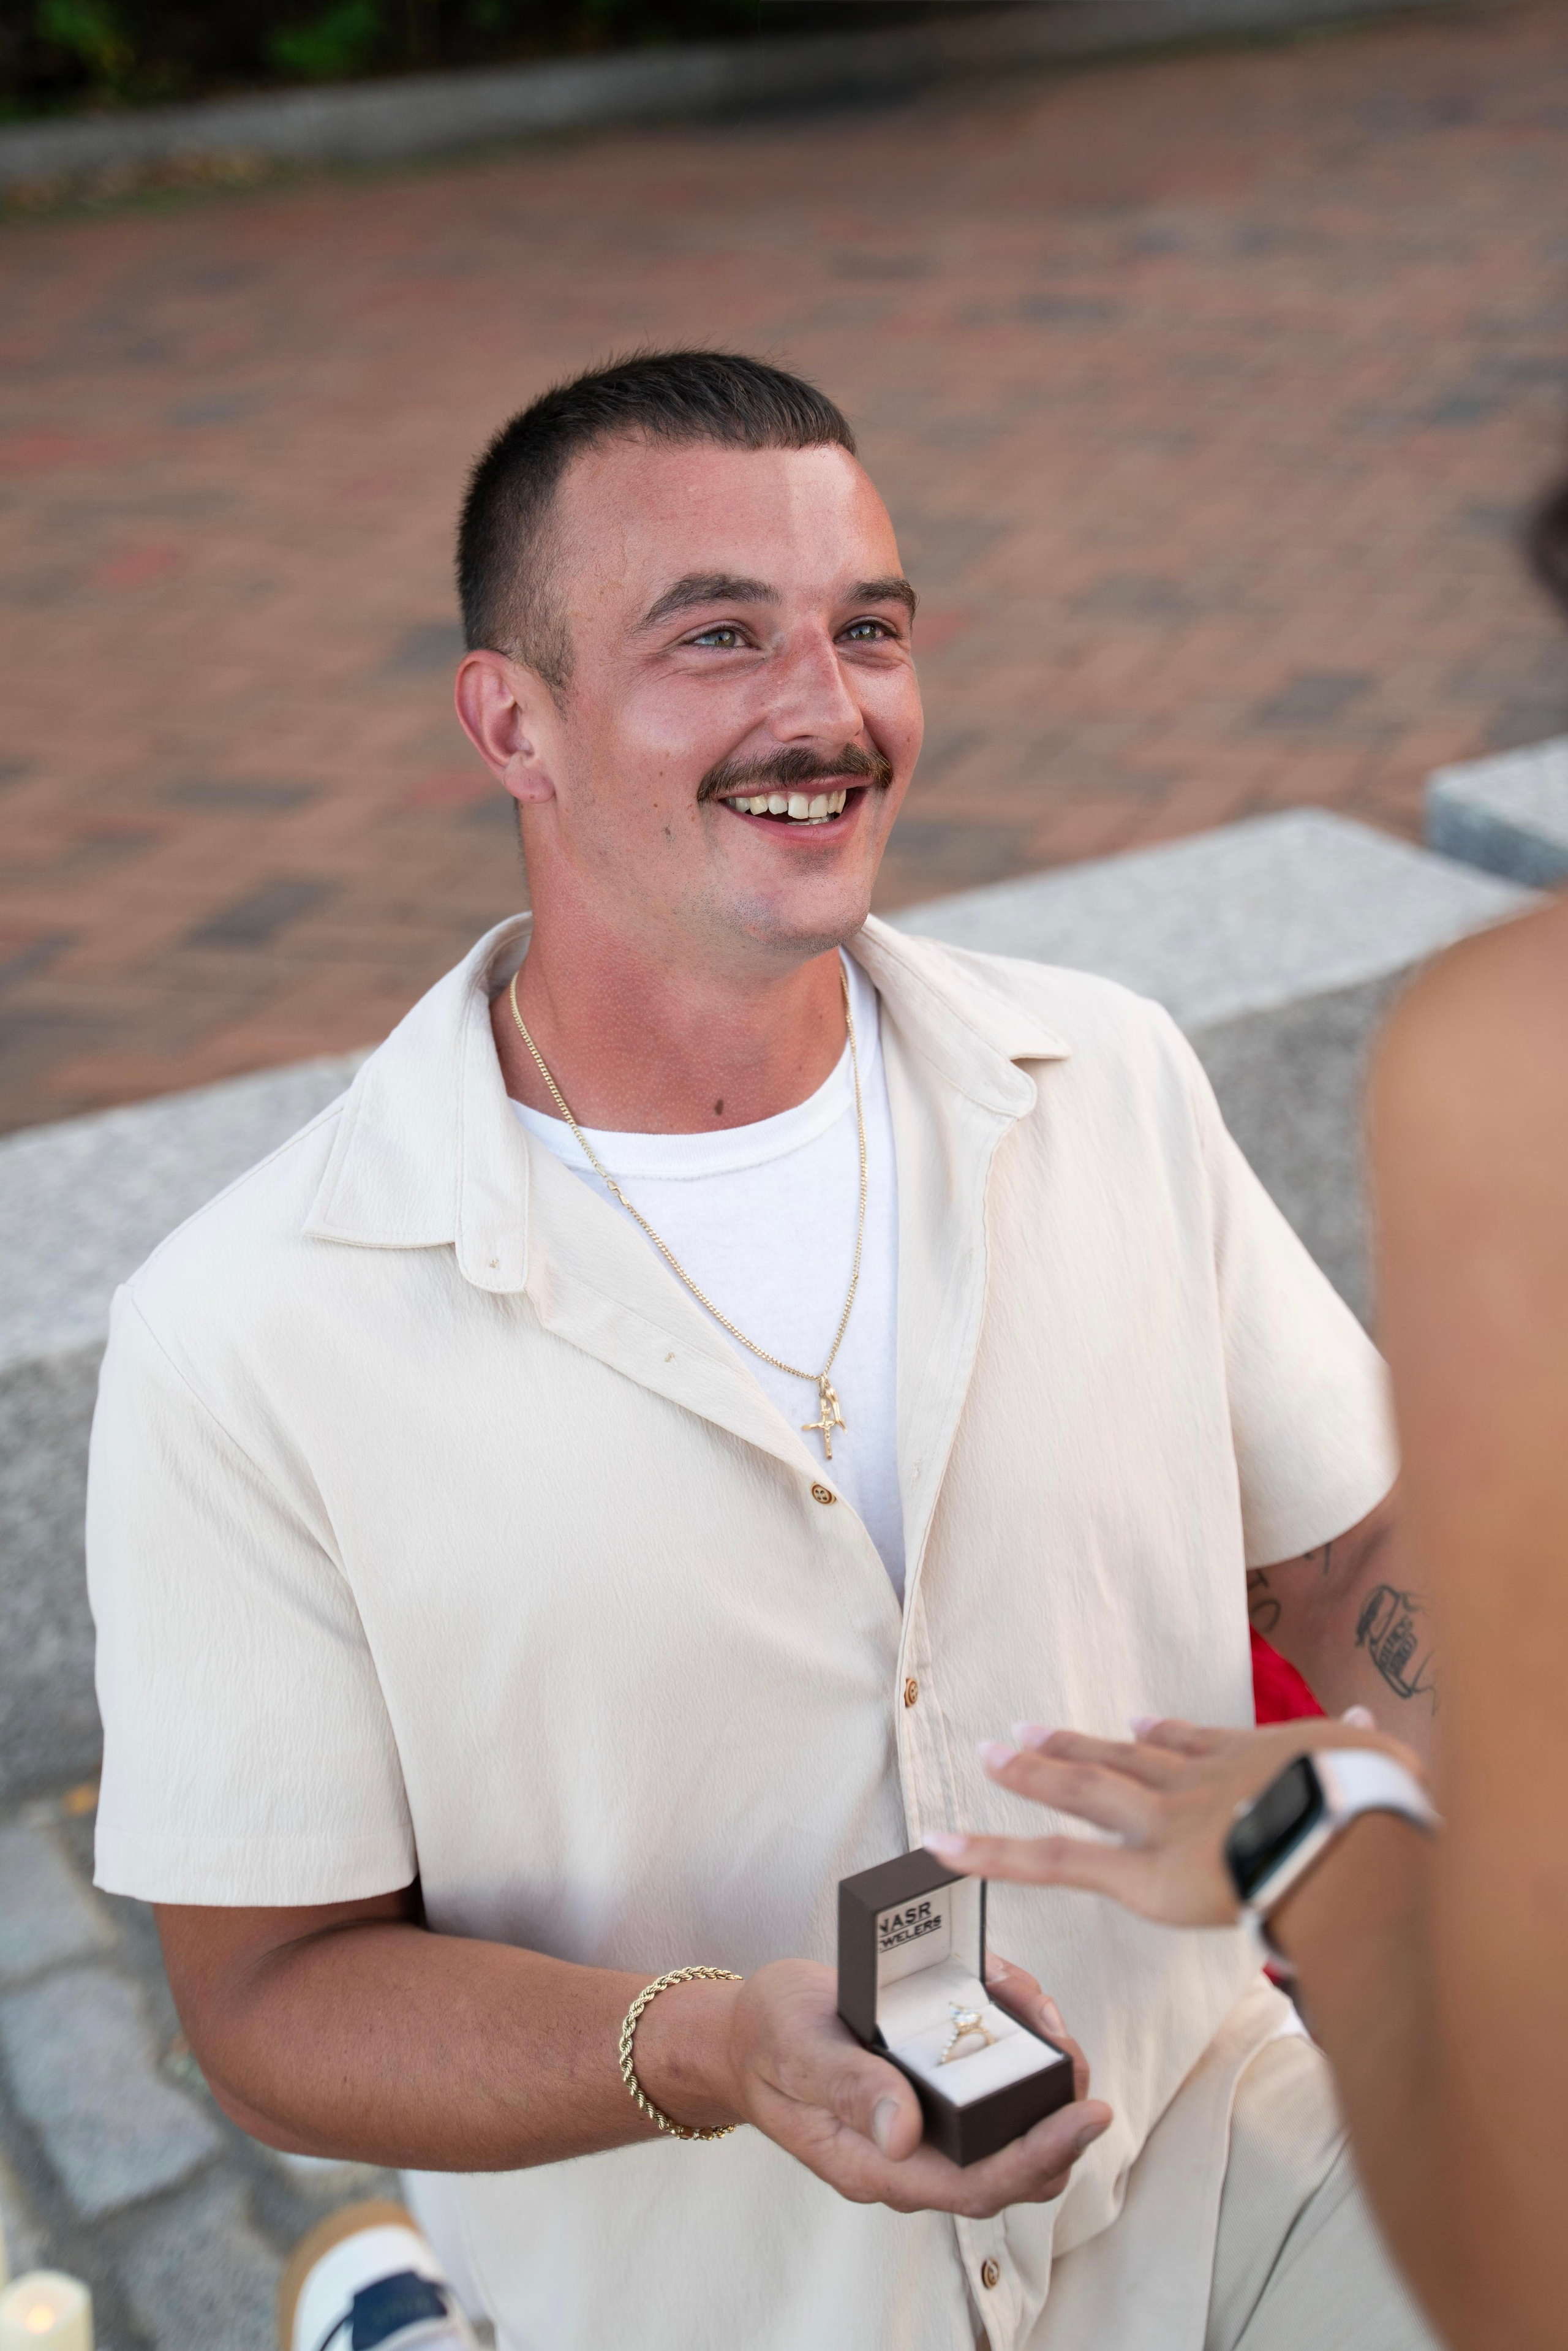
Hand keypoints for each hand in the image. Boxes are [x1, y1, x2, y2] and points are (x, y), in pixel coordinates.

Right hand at [681, 1956, 1109, 2216]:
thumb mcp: (797, 2048)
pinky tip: (1003, 1995)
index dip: (1042, 2153)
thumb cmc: (767, 2038)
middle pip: (1011, 2168)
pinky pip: (988, 2093)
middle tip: (1071, 2048)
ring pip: (1008, 2131)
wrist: (742, 2035)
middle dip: (1057, 2116)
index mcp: (874, 2164)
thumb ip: (847, 2088)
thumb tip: (904, 2133)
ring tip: (1034, 2006)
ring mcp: (921, 2133)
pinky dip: (1012, 2046)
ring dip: (1039, 2077)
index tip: (1090, 2114)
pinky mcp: (928, 2100)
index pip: (977, 2184)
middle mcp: (908, 2160)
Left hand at [924, 1715, 1427, 1928]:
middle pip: (1125, 1759)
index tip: (1141, 1723)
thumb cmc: (1376, 1805)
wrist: (1347, 1831)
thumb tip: (1373, 1723)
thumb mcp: (1379, 1763)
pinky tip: (945, 1847)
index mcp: (1250, 1762)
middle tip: (1024, 1732)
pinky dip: (997, 1855)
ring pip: (1083, 1789)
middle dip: (1076, 1746)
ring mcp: (1163, 1822)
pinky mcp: (1141, 1871)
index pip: (1194, 1745)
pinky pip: (1058, 1861)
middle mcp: (1196, 1783)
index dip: (1163, 1735)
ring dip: (1035, 1772)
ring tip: (989, 1756)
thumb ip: (1368, 1746)